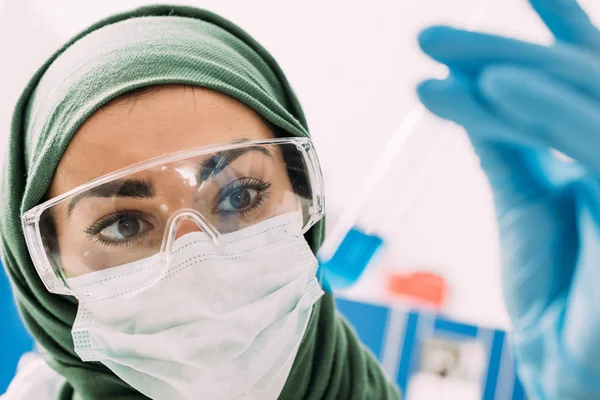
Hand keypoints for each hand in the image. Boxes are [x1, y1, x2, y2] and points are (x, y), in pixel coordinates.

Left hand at [417, 1, 599, 397]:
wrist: (568, 365)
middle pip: (575, 74)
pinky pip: (592, 142)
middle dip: (502, 48)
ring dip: (508, 69)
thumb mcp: (525, 199)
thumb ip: (508, 141)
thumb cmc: (557, 288)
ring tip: (437, 51)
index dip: (547, 27)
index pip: (580, 72)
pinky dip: (542, 111)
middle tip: (428, 36)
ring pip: (582, 95)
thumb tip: (472, 86)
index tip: (496, 2)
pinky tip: (488, 89)